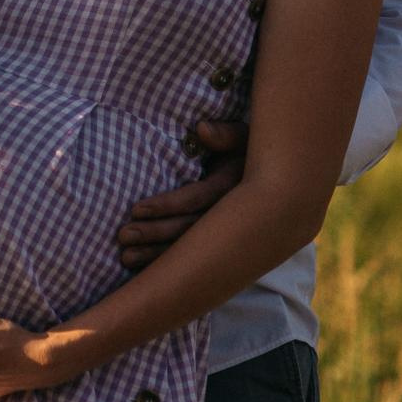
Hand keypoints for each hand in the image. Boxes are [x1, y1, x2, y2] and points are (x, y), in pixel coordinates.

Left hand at [117, 117, 247, 269]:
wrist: (279, 183)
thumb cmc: (250, 150)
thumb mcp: (245, 137)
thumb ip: (225, 133)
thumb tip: (201, 129)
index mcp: (234, 188)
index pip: (196, 199)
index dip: (167, 204)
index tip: (136, 209)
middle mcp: (231, 216)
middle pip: (189, 231)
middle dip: (155, 236)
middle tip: (122, 237)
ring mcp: (227, 235)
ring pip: (190, 250)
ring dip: (157, 256)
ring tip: (125, 258)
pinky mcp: (221, 246)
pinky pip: (193, 259)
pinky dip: (168, 265)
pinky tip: (144, 273)